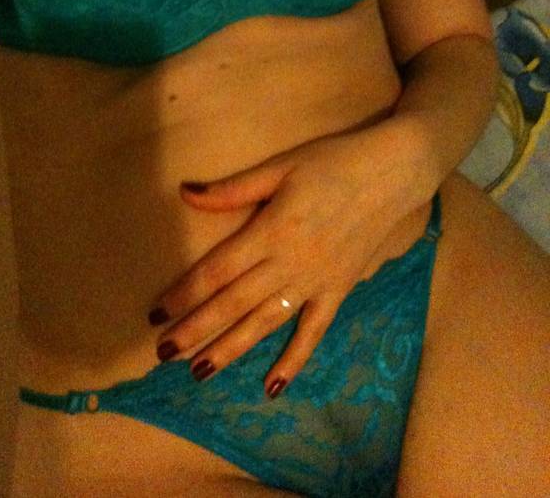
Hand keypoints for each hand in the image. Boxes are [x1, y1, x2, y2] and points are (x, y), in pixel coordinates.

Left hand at [147, 117, 437, 396]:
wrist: (392, 173)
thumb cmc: (331, 163)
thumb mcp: (279, 167)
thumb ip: (232, 189)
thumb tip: (186, 193)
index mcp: (270, 231)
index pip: (217, 270)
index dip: (184, 293)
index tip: (157, 313)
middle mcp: (289, 264)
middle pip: (233, 303)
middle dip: (196, 330)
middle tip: (164, 354)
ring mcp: (315, 282)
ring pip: (266, 323)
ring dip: (231, 349)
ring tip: (200, 372)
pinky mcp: (339, 291)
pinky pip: (313, 331)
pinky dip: (294, 360)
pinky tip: (273, 386)